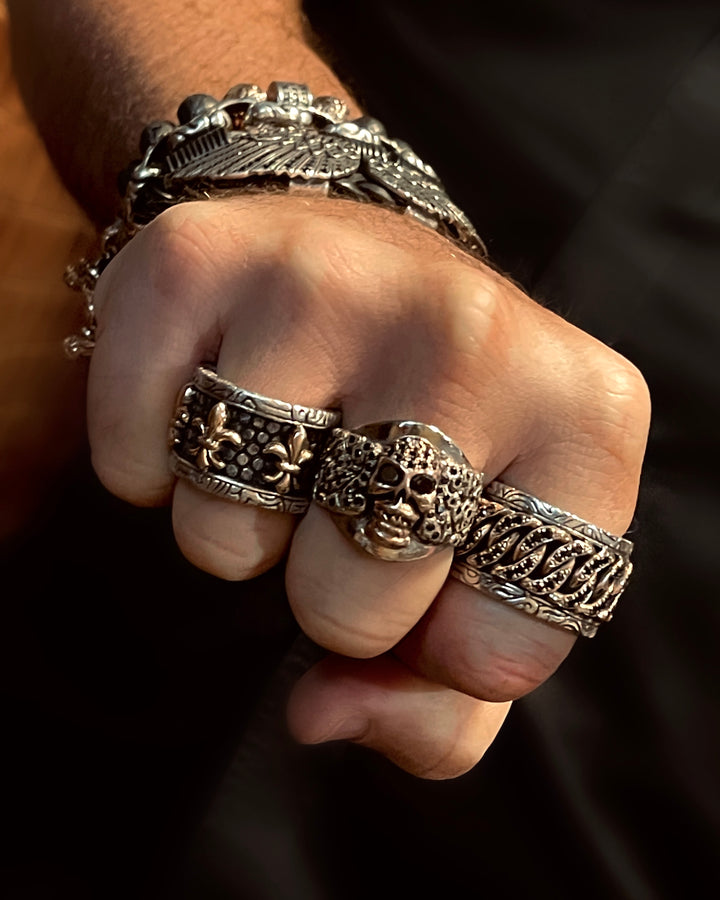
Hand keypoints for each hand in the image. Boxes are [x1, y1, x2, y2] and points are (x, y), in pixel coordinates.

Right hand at [87, 192, 649, 777]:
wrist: (362, 263)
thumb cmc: (436, 430)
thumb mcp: (488, 569)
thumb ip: (443, 699)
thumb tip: (323, 713)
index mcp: (583, 416)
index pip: (495, 650)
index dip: (443, 643)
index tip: (439, 566)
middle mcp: (471, 330)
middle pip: (349, 601)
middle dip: (329, 591)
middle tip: (345, 503)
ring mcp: (328, 279)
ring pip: (228, 531)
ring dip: (240, 528)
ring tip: (284, 446)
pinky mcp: (196, 256)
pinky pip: (131, 462)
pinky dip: (151, 469)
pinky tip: (209, 405)